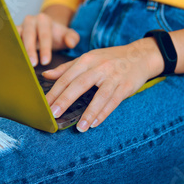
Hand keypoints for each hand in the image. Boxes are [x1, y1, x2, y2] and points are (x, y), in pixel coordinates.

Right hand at [16, 12, 79, 65]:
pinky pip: (10, 41)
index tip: (46, 62)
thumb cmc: (58, 35)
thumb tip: (70, 43)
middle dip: (30, 50)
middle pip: (29, 35)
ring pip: (16, 37)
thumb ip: (73, 38)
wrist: (48, 29)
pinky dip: (10, 50)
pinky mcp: (13, 33)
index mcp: (44, 19)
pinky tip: (11, 61)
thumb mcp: (69, 35)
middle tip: (33, 64)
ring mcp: (20, 26)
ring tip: (20, 63)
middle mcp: (30, 21)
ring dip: (18, 50)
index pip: (44, 35)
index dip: (45, 49)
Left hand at [43, 38, 163, 131]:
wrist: (140, 55)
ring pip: (99, 96)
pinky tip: (95, 123)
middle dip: (65, 100)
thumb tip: (46, 75)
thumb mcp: (89, 58)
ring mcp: (114, 77)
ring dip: (89, 113)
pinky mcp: (126, 86)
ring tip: (80, 128)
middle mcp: (99, 67)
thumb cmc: (110, 59)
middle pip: (79, 84)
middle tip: (54, 114)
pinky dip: (104, 113)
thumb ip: (67, 68)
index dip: (55, 92)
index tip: (44, 105)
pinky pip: (114, 101)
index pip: (67, 77)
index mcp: (87, 60)